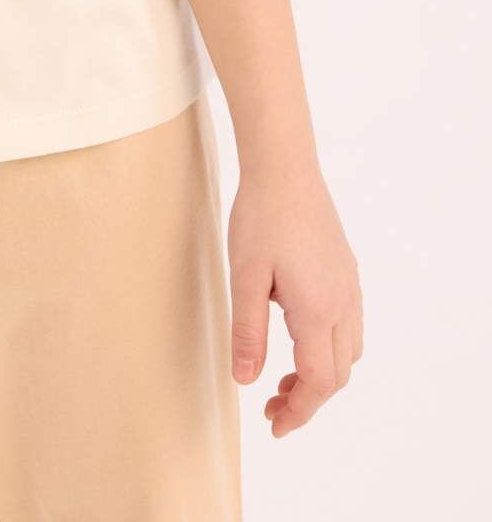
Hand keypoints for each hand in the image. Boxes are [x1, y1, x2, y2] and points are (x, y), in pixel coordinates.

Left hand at [226, 156, 362, 436]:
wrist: (285, 167)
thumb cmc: (260, 217)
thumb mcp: (245, 276)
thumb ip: (247, 332)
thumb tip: (246, 382)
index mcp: (318, 310)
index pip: (318, 381)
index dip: (298, 411)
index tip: (274, 427)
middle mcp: (343, 303)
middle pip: (336, 373)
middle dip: (307, 399)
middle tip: (271, 407)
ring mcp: (349, 286)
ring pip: (347, 352)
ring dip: (319, 375)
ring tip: (281, 378)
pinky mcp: (346, 271)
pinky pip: (348, 326)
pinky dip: (328, 348)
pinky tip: (298, 338)